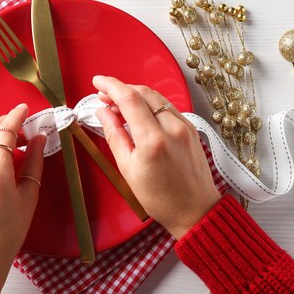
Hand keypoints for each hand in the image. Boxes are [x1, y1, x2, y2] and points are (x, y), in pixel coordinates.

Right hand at [93, 76, 220, 238]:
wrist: (195, 210)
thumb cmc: (161, 198)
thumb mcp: (128, 169)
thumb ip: (114, 136)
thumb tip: (103, 113)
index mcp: (153, 140)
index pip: (129, 99)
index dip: (110, 86)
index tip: (97, 82)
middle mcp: (172, 128)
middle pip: (143, 93)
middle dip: (121, 89)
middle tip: (104, 95)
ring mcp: (185, 126)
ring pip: (156, 97)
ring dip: (135, 94)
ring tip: (118, 104)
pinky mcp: (191, 128)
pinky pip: (167, 107)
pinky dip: (150, 104)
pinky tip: (139, 112)